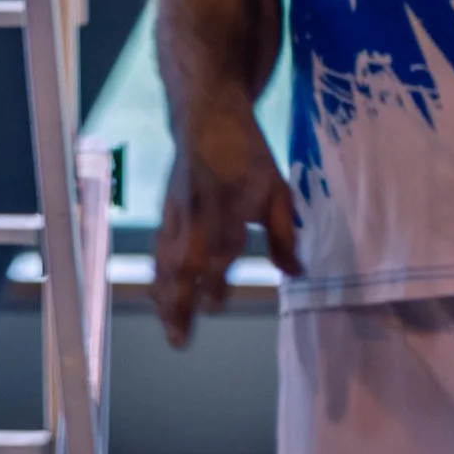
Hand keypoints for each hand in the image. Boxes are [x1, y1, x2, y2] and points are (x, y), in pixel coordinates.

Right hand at [153, 110, 299, 346]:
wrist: (207, 113)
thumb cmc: (247, 153)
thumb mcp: (276, 188)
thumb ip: (283, 235)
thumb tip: (296, 275)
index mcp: (226, 204)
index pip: (218, 249)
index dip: (214, 278)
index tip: (215, 306)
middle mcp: (197, 211)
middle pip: (183, 262)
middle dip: (180, 301)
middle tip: (180, 340)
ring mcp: (176, 210)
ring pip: (166, 259)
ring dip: (166, 297)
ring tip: (169, 330)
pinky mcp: (166, 209)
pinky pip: (158, 248)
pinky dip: (157, 275)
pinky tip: (158, 298)